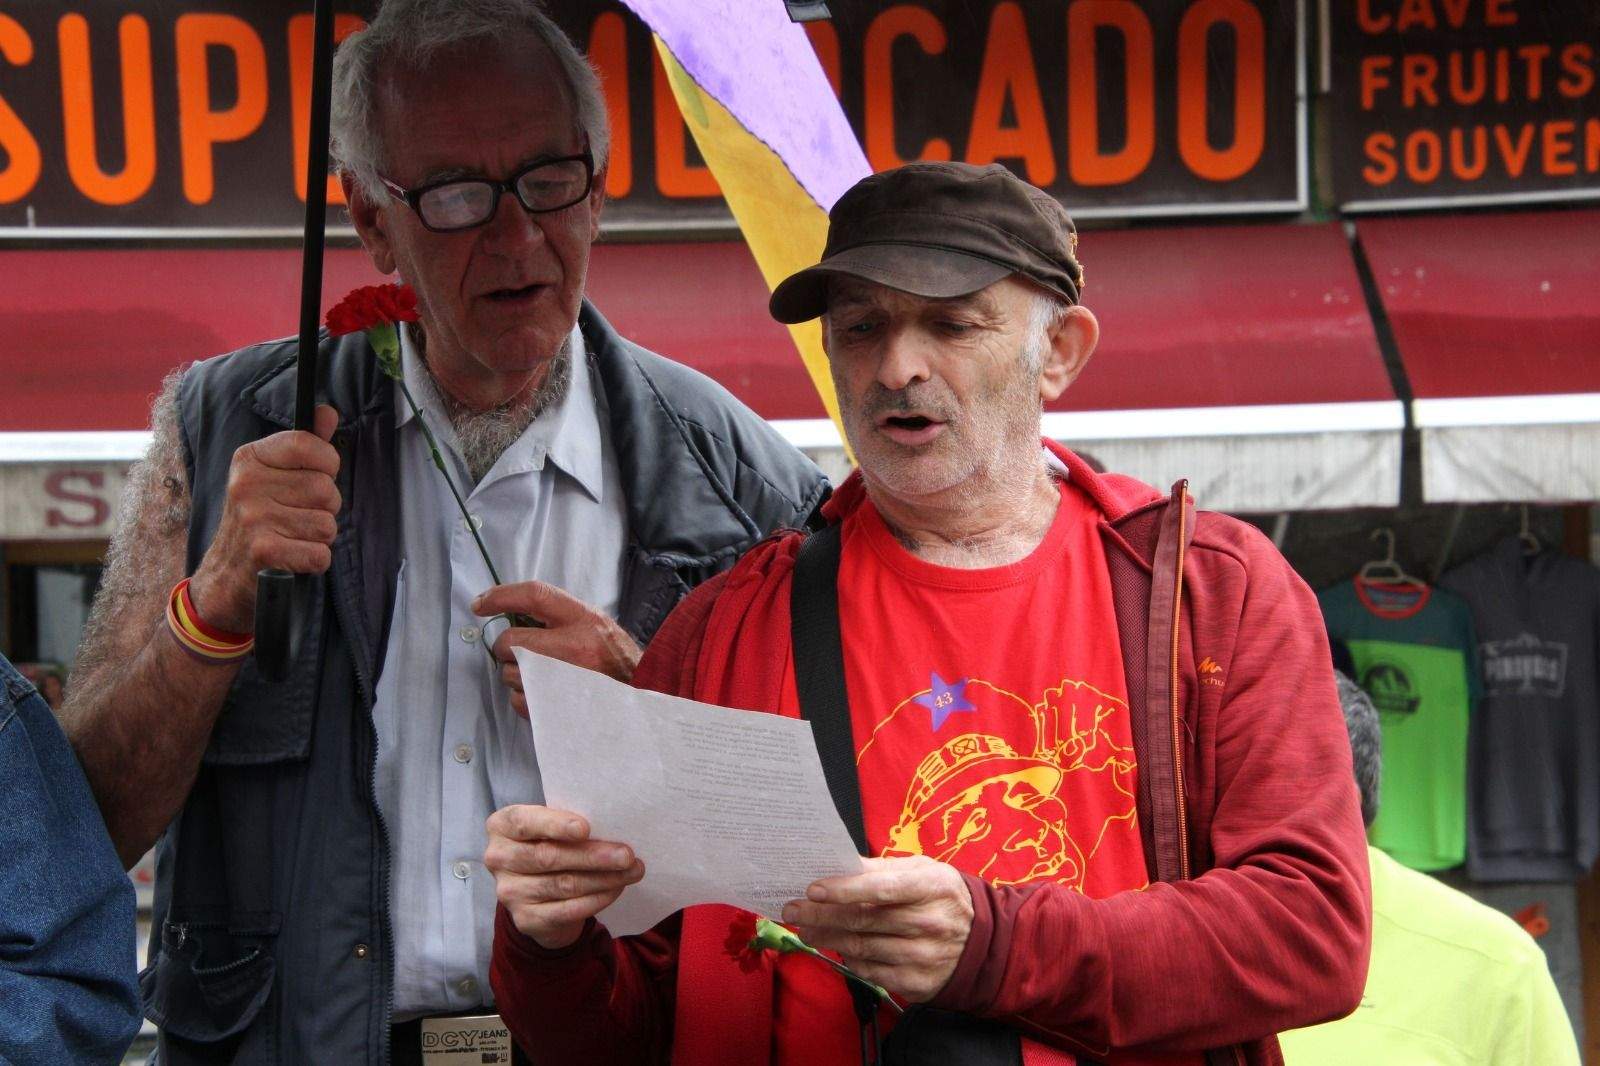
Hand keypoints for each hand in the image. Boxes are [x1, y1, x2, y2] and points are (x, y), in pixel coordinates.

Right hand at [188, 405, 341, 632]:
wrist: (224, 578)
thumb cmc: (257, 523)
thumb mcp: (273, 477)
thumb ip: (305, 445)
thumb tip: (327, 412)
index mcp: (249, 458)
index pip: (309, 445)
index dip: (326, 465)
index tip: (316, 477)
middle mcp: (246, 484)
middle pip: (325, 489)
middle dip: (324, 509)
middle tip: (297, 518)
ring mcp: (253, 517)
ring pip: (327, 524)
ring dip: (318, 537)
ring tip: (292, 538)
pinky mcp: (263, 550)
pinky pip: (320, 553)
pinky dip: (314, 562)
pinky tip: (292, 559)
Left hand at [475, 581, 641, 712]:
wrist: (639, 699)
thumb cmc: (616, 661)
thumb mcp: (597, 625)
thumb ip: (561, 617)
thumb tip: (515, 614)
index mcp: (584, 620)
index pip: (535, 595)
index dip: (502, 595)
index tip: (480, 603)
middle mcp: (573, 648)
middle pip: (511, 640)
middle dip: (509, 648)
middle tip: (526, 653)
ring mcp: (560, 681)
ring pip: (510, 674)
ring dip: (517, 675)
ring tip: (544, 677)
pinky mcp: (554, 709)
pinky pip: (517, 700)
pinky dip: (525, 698)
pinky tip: (546, 695)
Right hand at [484, 805, 643, 949]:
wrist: (537, 894)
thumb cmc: (550, 844)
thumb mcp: (551, 828)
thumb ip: (568, 824)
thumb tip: (613, 828)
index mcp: (502, 826)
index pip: (524, 822)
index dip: (555, 825)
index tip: (585, 828)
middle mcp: (498, 858)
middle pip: (549, 857)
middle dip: (593, 856)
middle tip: (626, 855)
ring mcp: (509, 892)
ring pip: (563, 884)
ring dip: (603, 878)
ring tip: (632, 871)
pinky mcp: (525, 919)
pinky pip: (567, 909)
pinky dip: (597, 899)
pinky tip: (616, 889)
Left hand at [782, 856, 973, 1002]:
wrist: (983, 941)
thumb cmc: (941, 896)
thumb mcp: (922, 870)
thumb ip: (882, 867)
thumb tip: (839, 864)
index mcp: (932, 887)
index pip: (882, 888)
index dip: (845, 889)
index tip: (813, 888)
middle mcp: (930, 923)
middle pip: (864, 920)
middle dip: (822, 914)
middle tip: (792, 910)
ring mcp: (924, 956)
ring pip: (862, 948)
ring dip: (827, 938)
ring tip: (805, 928)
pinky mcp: (917, 983)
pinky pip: (871, 972)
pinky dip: (849, 959)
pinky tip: (836, 947)